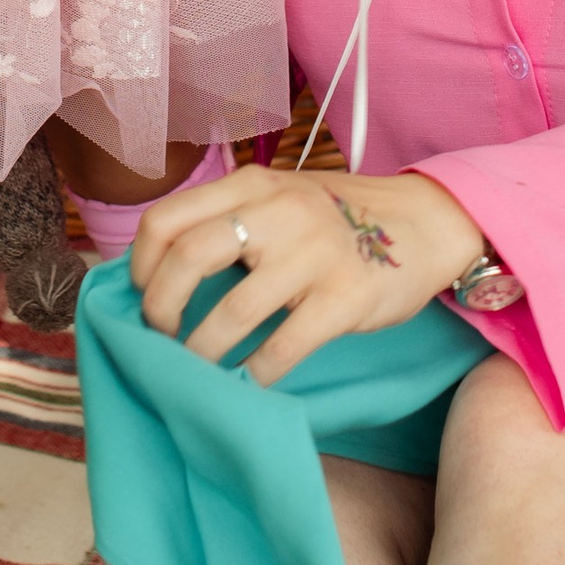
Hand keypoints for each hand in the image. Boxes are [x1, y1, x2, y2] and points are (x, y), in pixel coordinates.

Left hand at [129, 158, 484, 386]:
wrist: (423, 223)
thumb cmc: (335, 220)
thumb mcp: (278, 199)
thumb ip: (228, 221)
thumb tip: (159, 276)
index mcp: (253, 184)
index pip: (166, 219)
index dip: (140, 266)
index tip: (142, 295)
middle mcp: (280, 211)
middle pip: (189, 259)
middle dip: (161, 310)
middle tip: (162, 338)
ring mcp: (315, 254)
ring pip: (232, 312)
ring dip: (203, 352)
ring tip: (198, 367)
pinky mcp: (346, 297)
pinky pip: (283, 347)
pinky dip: (256, 372)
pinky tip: (250, 379)